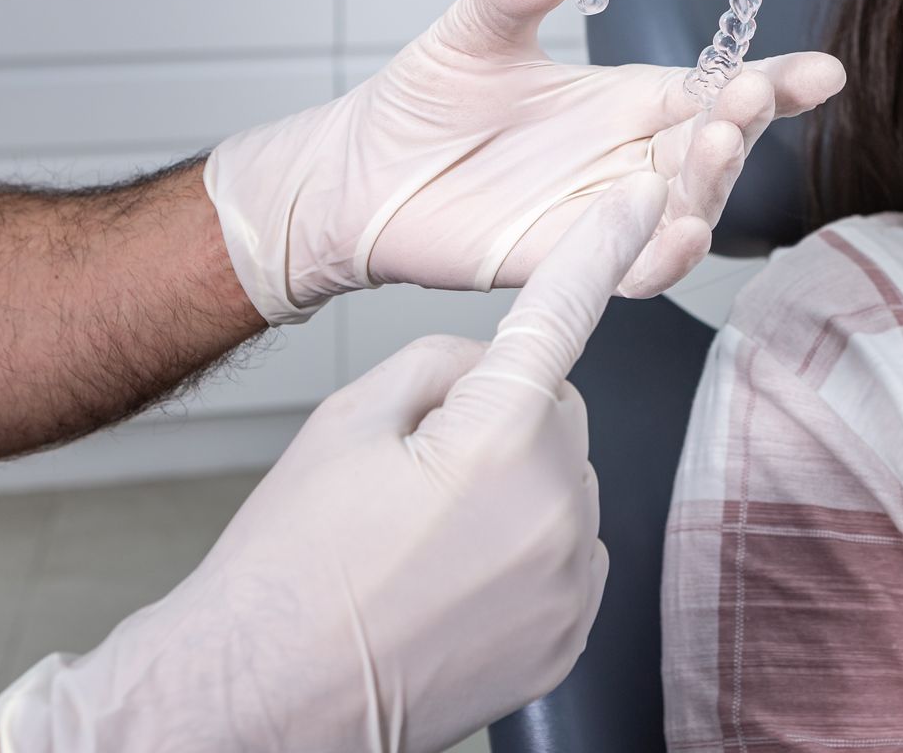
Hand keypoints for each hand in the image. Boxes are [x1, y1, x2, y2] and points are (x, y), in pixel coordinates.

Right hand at [0, 171, 668, 752]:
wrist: (261, 699)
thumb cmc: (286, 565)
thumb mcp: (344, 419)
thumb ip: (442, 362)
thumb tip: (496, 364)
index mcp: (499, 437)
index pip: (562, 315)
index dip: (600, 248)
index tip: (642, 202)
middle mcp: (556, 507)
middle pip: (558, 411)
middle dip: (504, 419)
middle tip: (417, 471)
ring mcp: (570, 580)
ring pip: (567, 483)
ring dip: (518, 490)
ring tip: (424, 540)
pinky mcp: (572, 634)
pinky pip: (573, 552)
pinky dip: (530, 552)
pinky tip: (456, 580)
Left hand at [205, 0, 843, 323]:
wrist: (357, 175)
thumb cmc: (422, 102)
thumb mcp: (471, 30)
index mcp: (628, 101)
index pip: (717, 89)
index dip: (775, 84)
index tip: (822, 72)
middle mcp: (630, 159)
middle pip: (713, 150)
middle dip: (742, 126)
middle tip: (747, 97)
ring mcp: (603, 215)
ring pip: (685, 211)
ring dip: (711, 187)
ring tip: (713, 146)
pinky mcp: (564, 264)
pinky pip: (628, 269)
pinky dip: (659, 258)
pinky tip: (676, 236)